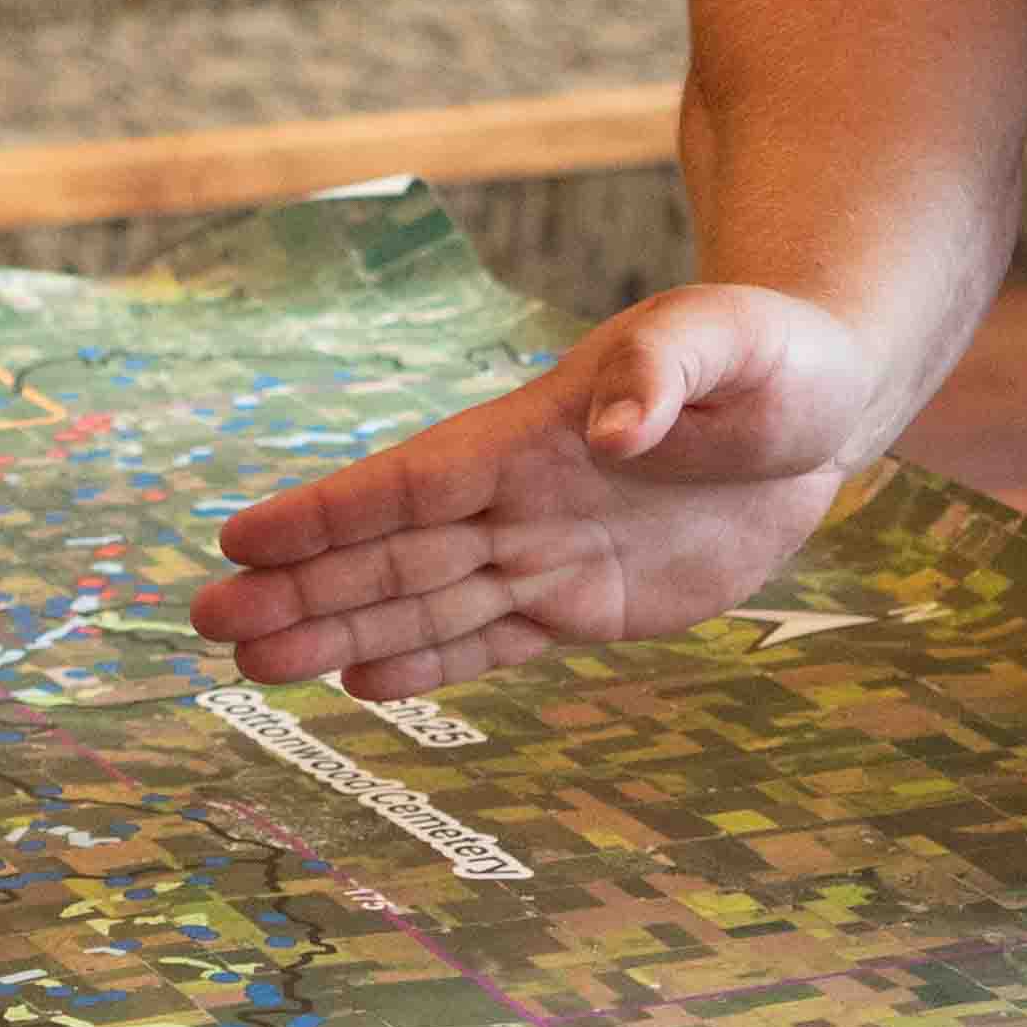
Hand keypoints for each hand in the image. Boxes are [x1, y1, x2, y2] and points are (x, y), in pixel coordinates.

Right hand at [188, 283, 890, 697]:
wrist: (821, 402)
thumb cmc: (771, 353)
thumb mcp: (729, 341)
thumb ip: (666, 374)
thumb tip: (612, 427)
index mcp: (530, 433)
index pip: (409, 482)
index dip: (326, 514)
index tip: (239, 536)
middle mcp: (519, 497)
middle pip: (390, 553)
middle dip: (300, 588)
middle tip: (206, 623)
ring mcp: (547, 551)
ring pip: (423, 603)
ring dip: (337, 633)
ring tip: (251, 666)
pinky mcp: (590, 601)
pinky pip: (495, 640)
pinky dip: (429, 665)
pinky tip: (359, 685)